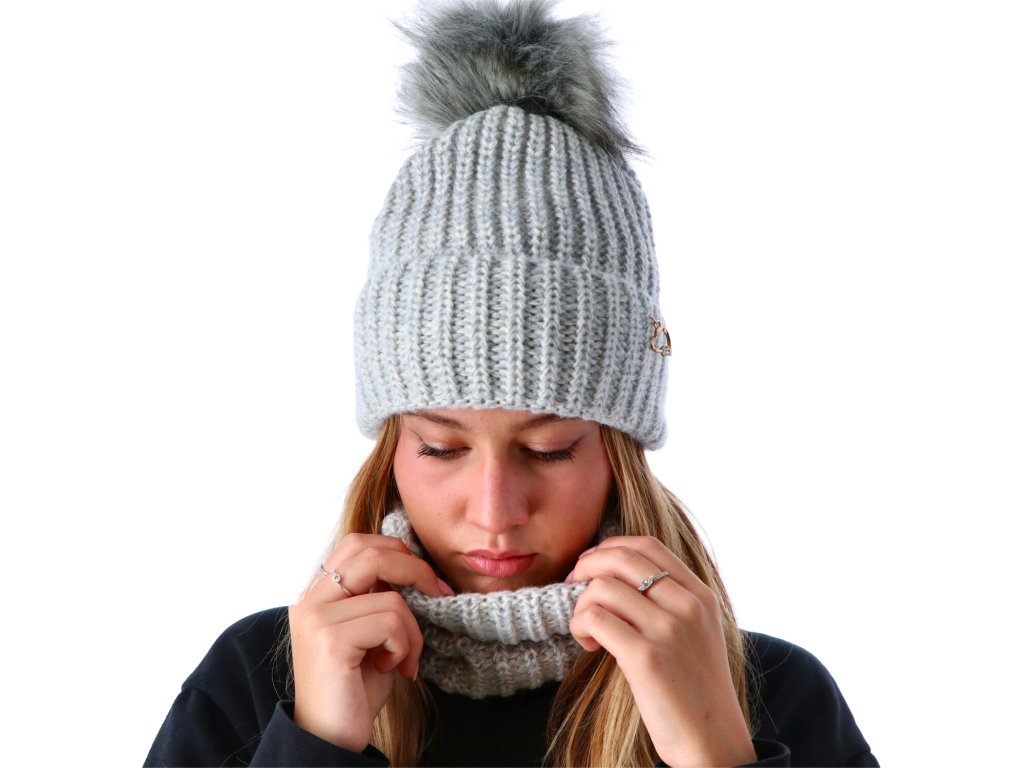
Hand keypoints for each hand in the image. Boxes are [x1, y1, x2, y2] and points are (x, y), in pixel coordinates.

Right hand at [288, 533, 452, 751]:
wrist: (330, 739)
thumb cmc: (355, 687)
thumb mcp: (370, 632)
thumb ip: (379, 596)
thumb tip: (413, 566)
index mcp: (316, 592)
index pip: (359, 542)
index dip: (399, 552)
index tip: (428, 581)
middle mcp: (309, 599)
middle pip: (371, 552)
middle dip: (416, 570)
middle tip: (438, 596)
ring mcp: (316, 617)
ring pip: (391, 595)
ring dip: (412, 630)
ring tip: (404, 659)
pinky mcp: (330, 640)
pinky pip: (391, 622)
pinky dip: (404, 646)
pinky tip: (391, 669)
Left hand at [567, 536, 755, 766]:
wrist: (712, 742)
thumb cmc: (694, 689)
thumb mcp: (697, 632)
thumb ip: (670, 600)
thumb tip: (614, 575)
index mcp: (700, 595)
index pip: (647, 545)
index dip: (609, 548)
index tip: (591, 566)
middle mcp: (687, 606)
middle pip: (621, 558)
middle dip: (586, 567)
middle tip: (572, 587)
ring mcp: (668, 630)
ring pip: (601, 587)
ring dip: (580, 605)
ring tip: (587, 630)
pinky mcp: (645, 657)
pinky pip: (594, 618)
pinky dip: (580, 627)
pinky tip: (589, 646)